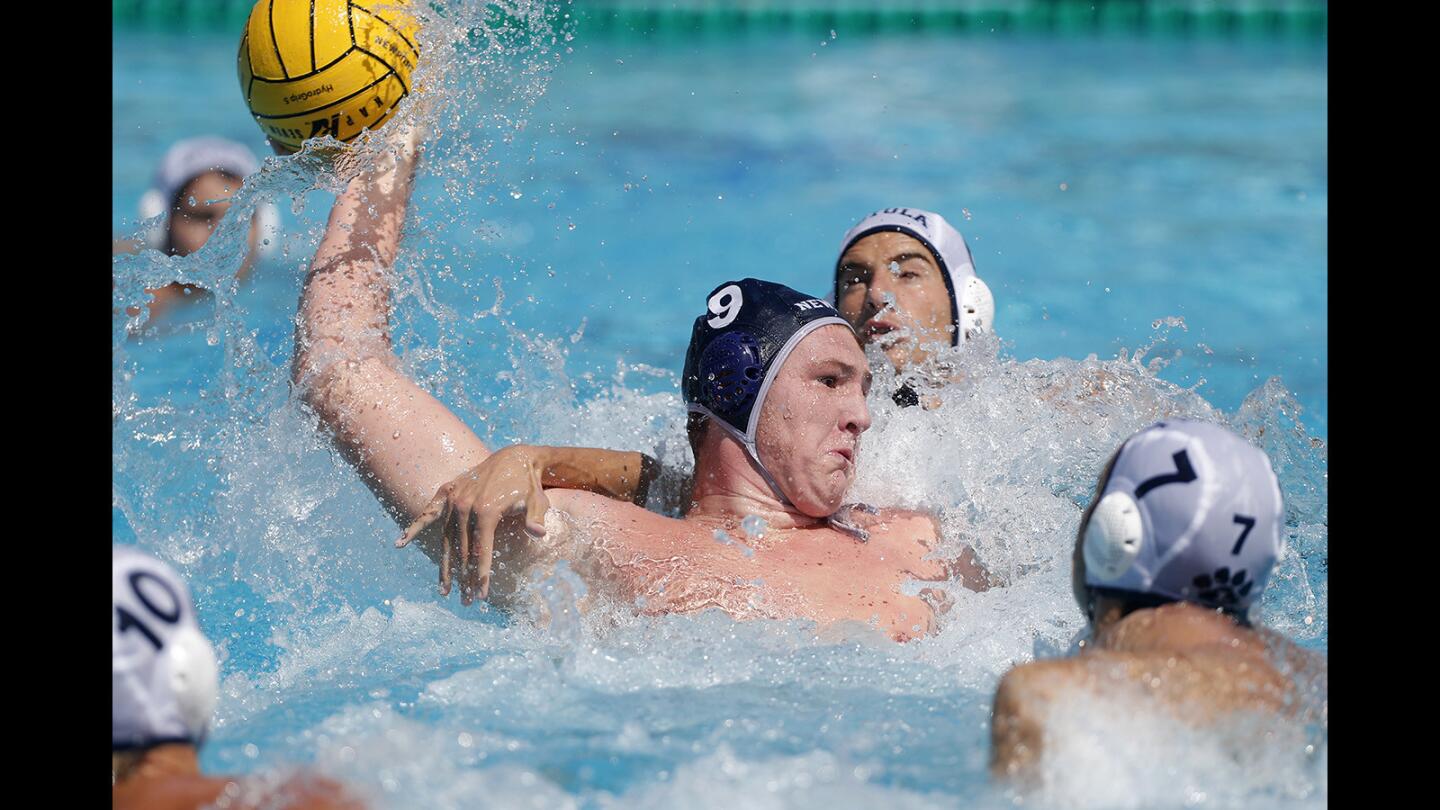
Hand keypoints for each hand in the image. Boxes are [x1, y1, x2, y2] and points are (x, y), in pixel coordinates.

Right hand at [396, 445, 551, 603]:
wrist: (514, 457)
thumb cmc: (527, 485)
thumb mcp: (537, 501)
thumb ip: (536, 518)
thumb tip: (539, 534)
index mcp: (487, 510)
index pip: (481, 551)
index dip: (481, 575)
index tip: (482, 596)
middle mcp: (465, 505)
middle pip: (463, 550)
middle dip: (465, 579)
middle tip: (467, 602)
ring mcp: (453, 498)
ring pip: (446, 539)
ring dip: (445, 566)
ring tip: (445, 591)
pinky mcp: (446, 491)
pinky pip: (428, 513)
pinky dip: (414, 527)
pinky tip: (400, 544)